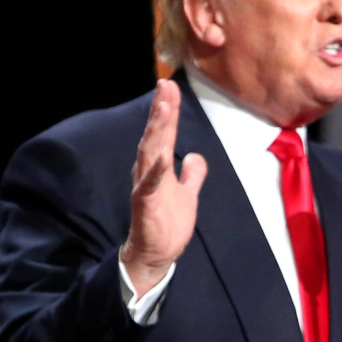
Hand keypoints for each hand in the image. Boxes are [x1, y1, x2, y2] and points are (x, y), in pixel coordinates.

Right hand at [120, 79, 207, 295]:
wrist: (155, 256)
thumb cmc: (167, 225)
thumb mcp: (187, 195)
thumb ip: (192, 175)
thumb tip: (196, 157)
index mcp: (158, 167)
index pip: (165, 134)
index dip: (168, 110)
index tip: (170, 87)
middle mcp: (148, 172)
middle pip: (155, 136)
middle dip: (161, 111)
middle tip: (165, 86)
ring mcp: (145, 187)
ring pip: (150, 153)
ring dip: (157, 131)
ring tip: (163, 109)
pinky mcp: (144, 204)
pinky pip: (148, 185)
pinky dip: (155, 170)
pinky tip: (162, 157)